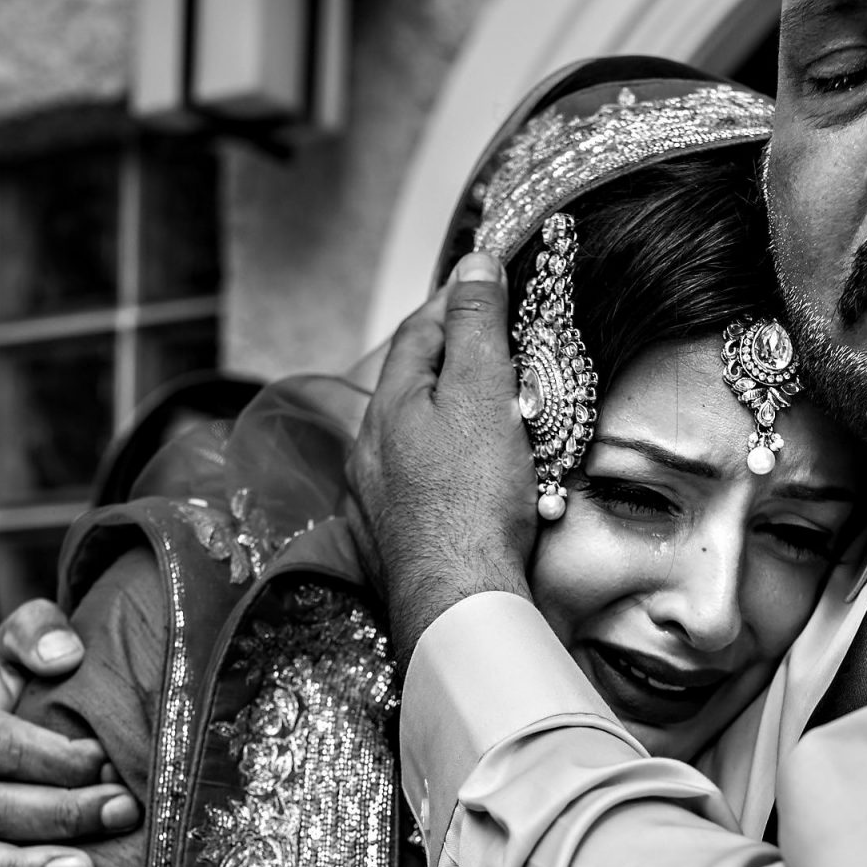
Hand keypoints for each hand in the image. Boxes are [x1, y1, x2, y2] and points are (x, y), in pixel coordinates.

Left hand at [350, 254, 537, 662]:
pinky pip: (418, 489)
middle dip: (454, 365)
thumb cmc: (472, 503)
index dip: (456, 303)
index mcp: (388, 406)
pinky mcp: (391, 541)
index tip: (488, 287)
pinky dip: (446, 473)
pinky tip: (472, 485)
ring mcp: (374, 499)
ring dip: (450, 422)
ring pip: (413, 440)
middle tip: (498, 353)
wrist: (458, 600)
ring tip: (494, 419)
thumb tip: (473, 266)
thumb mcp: (482, 394)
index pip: (419, 332)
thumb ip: (476, 326)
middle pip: (413, 386)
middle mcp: (368, 449)